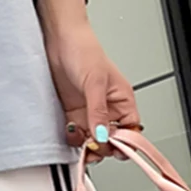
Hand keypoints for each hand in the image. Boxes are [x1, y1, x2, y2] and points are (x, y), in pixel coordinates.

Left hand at [44, 20, 139, 159]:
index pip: (131, 130)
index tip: (114, 148)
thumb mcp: (95, 83)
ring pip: (94, 142)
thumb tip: (103, 135)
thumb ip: (98, 112)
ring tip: (82, 140)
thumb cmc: (84, 51)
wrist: (60, 42)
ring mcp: (91, 114)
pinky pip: (78, 136)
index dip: (125, 142)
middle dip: (103, 147)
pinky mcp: (75, 115)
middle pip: (112, 141)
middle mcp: (108, 110)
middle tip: (94, 145)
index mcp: (122, 101)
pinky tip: (71, 132)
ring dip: (87, 146)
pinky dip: (74, 139)